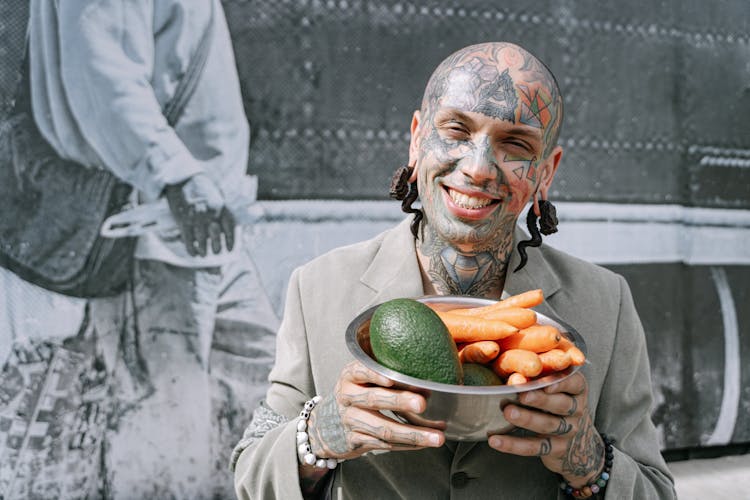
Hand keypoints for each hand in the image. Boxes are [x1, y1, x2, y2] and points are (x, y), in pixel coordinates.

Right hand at [164, 173, 234, 255]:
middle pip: (216, 236)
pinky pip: (189, 239)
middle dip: (216, 247)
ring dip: (203, 250)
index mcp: (220, 206)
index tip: (230, 248)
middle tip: (216, 252)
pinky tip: (193, 253)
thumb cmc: (200, 186)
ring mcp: (197, 217)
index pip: (229, 227)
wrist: (181, 178)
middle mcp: (210, 213)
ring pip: (202, 240)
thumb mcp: (215, 195)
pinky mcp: (183, 220)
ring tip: (203, 254)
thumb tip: (222, 227)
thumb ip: (220, 210)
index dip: (231, 240)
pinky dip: (191, 248)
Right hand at [305, 361, 444, 461]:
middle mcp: (348, 397)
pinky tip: (425, 442)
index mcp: (350, 376)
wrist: (325, 425)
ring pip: (384, 429)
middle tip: (422, 403)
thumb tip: (426, 377)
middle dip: (399, 401)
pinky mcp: (357, 441)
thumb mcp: (360, 378)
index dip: (376, 374)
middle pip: (374, 399)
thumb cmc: (354, 394)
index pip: (360, 371)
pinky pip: (385, 444)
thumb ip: (384, 373)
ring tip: (437, 437)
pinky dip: (408, 444)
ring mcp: (351, 421)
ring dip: (413, 433)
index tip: (393, 378)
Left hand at [487, 372, 604, 488]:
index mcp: (577, 389)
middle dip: (541, 399)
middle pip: (562, 404)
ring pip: (548, 425)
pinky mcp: (556, 449)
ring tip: (507, 412)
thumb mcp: (556, 384)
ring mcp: (568, 431)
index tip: (545, 382)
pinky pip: (535, 447)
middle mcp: (576, 410)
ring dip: (527, 418)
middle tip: (522, 394)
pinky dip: (513, 445)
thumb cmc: (556, 400)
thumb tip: (511, 350)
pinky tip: (494, 440)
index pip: (574, 383)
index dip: (561, 383)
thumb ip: (541, 370)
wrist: (577, 443)